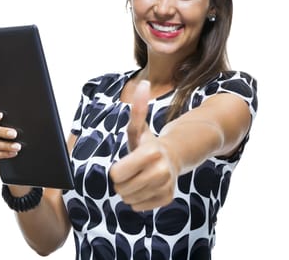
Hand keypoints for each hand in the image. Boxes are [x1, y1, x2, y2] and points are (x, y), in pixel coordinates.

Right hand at [0, 109, 21, 175]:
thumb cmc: (7, 140)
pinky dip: (3, 154)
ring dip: (5, 145)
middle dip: (1, 131)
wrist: (6, 161)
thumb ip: (7, 123)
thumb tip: (16, 119)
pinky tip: (13, 153)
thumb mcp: (7, 131)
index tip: (0, 115)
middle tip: (14, 134)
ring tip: (17, 146)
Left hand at [109, 80, 177, 210]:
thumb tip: (143, 82)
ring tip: (137, 178)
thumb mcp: (139, 127)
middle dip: (121, 181)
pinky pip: (138, 207)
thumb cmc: (147, 142)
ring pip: (129, 199)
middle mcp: (161, 171)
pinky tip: (144, 187)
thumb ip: (137, 109)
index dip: (116, 169)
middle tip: (130, 171)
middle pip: (121, 188)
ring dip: (128, 191)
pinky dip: (137, 199)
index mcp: (151, 153)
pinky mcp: (167, 199)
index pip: (116, 174)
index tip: (124, 162)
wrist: (172, 158)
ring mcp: (166, 186)